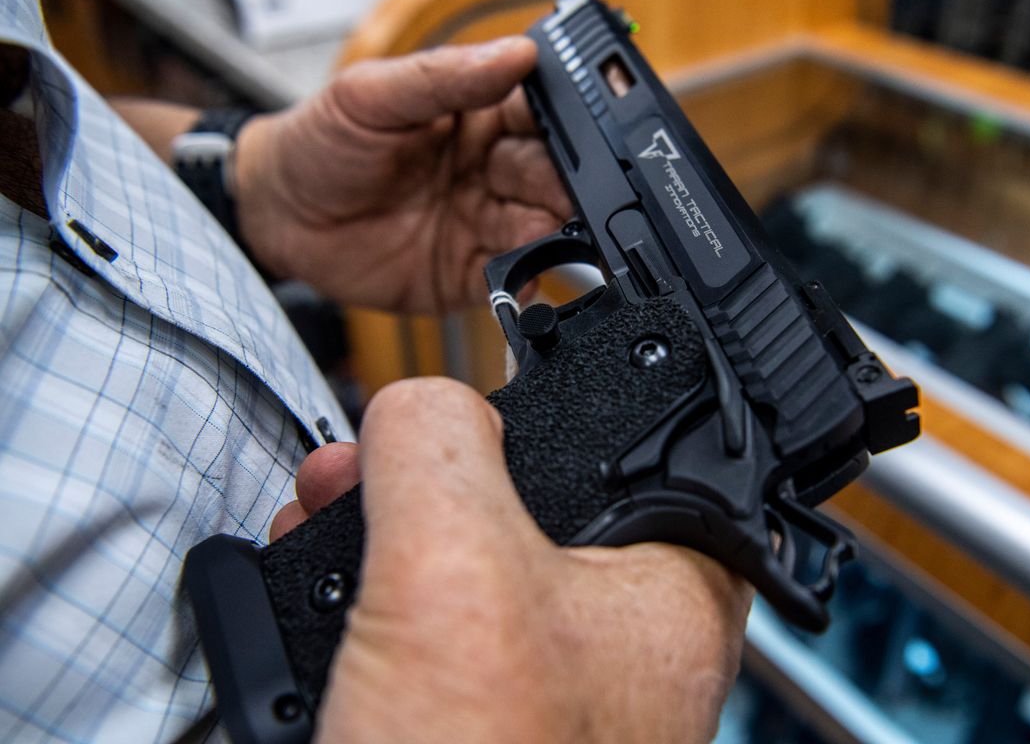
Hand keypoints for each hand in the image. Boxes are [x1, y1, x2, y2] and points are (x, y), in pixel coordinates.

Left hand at [235, 37, 571, 312]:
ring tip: (543, 233)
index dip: (563, 125)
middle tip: (559, 192)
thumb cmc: (320, 143)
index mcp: (478, 118)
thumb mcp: (371, 95)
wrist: (275, 216)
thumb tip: (517, 53)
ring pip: (540, 230)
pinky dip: (524, 280)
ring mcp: (481, 225)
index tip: (570, 136)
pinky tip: (524, 275)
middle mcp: (491, 172)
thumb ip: (443, 77)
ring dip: (552, 234)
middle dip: (562, 186)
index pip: (540, 116)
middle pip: (550, 177)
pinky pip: (510, 280)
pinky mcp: (467, 275)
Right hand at [272, 378, 751, 743]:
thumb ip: (442, 445)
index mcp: (666, 596)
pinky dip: (357, 599)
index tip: (510, 378)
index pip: (651, 449)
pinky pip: (414, 628)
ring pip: (459, 560)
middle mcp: (610, 644)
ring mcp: (533, 690)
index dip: (571, 401)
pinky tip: (304, 592)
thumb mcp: (456, 573)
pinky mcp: (459, 724)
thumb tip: (419, 404)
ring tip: (318, 516)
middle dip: (426, 468)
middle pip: (526, 500)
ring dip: (376, 526)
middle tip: (364, 462)